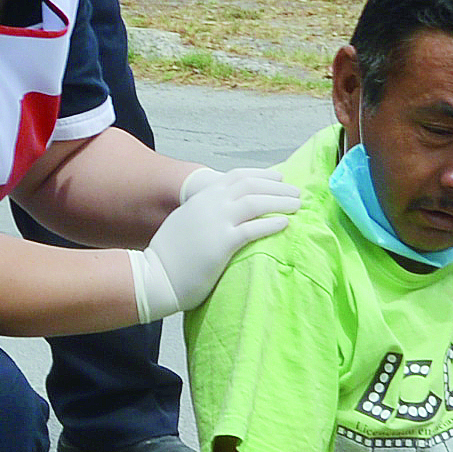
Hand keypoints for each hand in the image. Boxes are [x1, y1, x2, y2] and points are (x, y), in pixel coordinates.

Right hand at [130, 165, 301, 318]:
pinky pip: (252, 229)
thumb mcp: (185, 222)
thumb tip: (222, 215)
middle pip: (251, 185)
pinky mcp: (221, 243)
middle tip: (296, 193)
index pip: (237, 176)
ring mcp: (215, 222)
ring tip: (297, 206)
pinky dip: (271, 224)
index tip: (279, 178)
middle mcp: (210, 204)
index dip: (261, 175)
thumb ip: (204, 213)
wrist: (154, 276)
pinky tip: (285, 224)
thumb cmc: (170, 256)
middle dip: (277, 187)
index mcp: (202, 197)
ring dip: (279, 201)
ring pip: (255, 202)